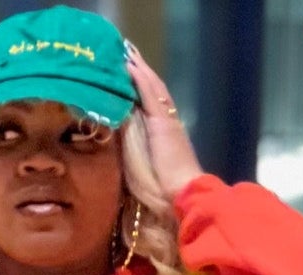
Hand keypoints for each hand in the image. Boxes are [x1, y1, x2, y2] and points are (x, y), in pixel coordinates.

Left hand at [125, 42, 202, 200]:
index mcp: (163, 131)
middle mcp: (166, 121)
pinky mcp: (164, 122)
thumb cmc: (163, 189)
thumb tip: (120, 140)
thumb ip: (133, 152)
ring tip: (126, 52)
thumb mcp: (142, 167)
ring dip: (139, 68)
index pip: (149, 103)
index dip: (139, 87)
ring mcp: (166, 119)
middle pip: (151, 90)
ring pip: (151, 87)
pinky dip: (141, 79)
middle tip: (126, 53)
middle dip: (139, 72)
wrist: (183, 194)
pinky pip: (151, 95)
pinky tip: (132, 65)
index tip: (128, 72)